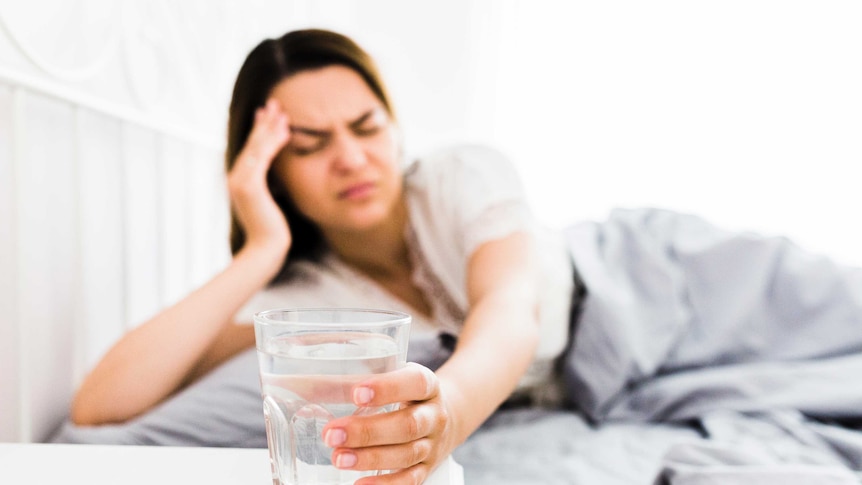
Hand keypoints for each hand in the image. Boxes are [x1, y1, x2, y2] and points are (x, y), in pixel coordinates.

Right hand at [227, 98, 291, 257]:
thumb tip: (271, 187)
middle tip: (274, 102)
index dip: (259, 131)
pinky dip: (273, 142)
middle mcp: (236, 177)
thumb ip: (265, 192)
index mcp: (240, 181)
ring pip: (257, 146)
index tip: (267, 115)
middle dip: (264, 122)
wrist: (265, 250)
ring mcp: (241, 180)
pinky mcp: (250, 185)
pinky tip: (285, 131)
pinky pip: (263, 157)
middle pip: (251, 143)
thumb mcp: (267, 206)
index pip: (250, 150)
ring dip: (270, 127)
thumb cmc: (270, 232)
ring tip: (281, 111)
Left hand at [322, 363, 457, 484]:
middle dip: (368, 431)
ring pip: (407, 454)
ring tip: (339, 458)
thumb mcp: (392, 376)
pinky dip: (385, 484)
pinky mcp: (427, 468)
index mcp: (427, 385)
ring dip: (371, 458)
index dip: (388, 388)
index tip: (356, 393)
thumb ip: (356, 380)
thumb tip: (298, 384)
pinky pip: (410, 480)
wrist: (447, 415)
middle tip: (332, 433)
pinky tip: (360, 484)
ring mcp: (432, 444)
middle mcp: (434, 415)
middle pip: (408, 424)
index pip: (414, 383)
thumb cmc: (406, 392)